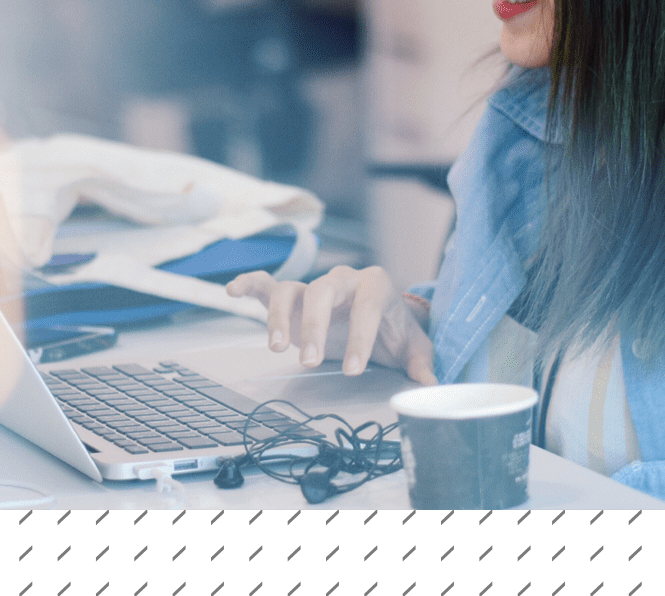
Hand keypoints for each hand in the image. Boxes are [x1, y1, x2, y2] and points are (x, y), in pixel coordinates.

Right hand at [225, 265, 437, 384]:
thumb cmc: (395, 329)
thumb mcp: (414, 345)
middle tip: (309, 361)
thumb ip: (422, 363)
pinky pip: (267, 284)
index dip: (360, 338)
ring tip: (276, 347)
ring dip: (280, 317)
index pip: (367, 307)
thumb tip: (430, 385)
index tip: (353, 370)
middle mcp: (343, 280)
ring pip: (292, 290)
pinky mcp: (293, 295)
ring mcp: (315, 286)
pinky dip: (249, 284)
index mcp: (376, 286)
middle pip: (324, 291)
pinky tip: (233, 292)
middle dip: (315, 326)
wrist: (381, 316)